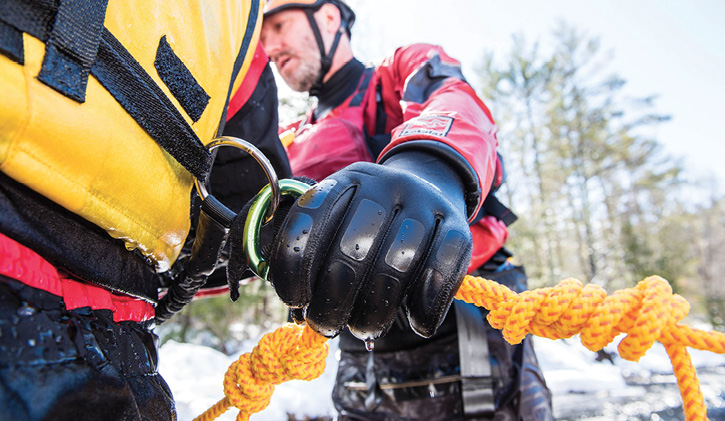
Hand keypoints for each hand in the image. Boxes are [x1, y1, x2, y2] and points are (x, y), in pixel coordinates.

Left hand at [267, 151, 471, 339]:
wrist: (431, 187)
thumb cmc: (372, 222)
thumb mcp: (339, 218)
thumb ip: (314, 250)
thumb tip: (297, 301)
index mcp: (347, 180)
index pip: (311, 218)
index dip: (295, 265)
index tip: (296, 300)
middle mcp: (386, 185)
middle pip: (353, 247)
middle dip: (334, 299)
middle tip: (328, 325)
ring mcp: (425, 203)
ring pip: (397, 262)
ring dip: (375, 310)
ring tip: (364, 328)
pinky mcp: (459, 226)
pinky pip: (441, 270)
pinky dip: (425, 306)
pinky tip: (415, 322)